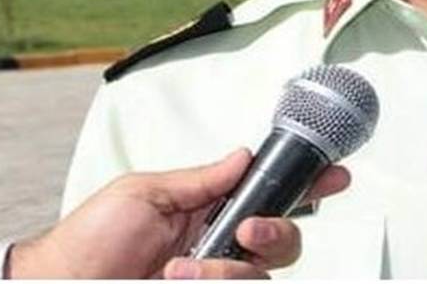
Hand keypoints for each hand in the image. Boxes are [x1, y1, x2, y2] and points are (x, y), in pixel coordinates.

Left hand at [7, 148, 349, 278]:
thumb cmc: (89, 240)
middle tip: (247, 232)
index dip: (309, 186)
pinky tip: (180, 278)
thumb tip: (244, 155)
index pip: (271, 195)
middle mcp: (221, 248)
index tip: (337, 176)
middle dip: (278, 232)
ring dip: (227, 269)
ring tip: (179, 269)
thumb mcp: (144, 193)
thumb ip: (200, 179)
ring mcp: (216, 278)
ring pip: (262, 275)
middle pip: (285, 241)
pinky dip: (216, 280)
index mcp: (210, 211)